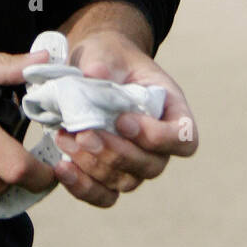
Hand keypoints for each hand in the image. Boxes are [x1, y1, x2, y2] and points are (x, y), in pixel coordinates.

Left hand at [51, 28, 197, 207]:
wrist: (92, 68)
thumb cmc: (110, 58)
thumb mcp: (109, 51)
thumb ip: (104, 62)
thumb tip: (93, 74)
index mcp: (172, 110)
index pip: (183, 139)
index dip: (158, 138)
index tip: (123, 120)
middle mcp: (159, 144)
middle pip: (152, 166)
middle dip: (116, 153)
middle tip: (85, 134)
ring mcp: (136, 163)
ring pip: (126, 182)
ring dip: (94, 165)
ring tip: (65, 138)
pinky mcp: (110, 174)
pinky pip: (104, 194)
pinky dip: (83, 187)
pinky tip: (62, 168)